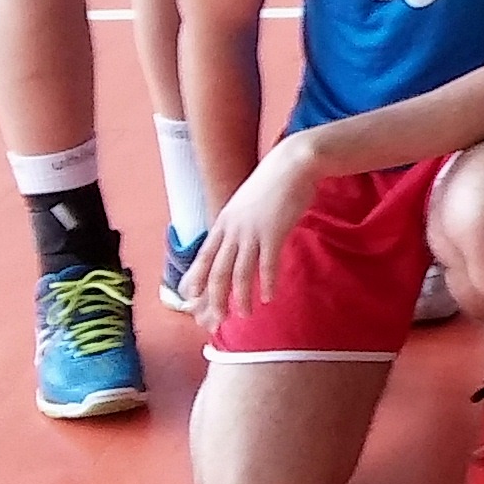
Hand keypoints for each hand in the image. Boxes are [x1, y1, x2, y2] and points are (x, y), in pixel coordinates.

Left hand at [186, 138, 324, 326]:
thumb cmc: (273, 183)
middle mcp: (233, 229)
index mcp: (224, 222)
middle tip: (217, 320)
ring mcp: (253, 231)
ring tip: (245, 314)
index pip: (204, 257)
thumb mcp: (246, 203)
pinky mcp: (274, 232)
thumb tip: (236, 240)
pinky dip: (266, 283)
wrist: (293, 163)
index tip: (190, 299)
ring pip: (240, 272)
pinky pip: (267, 264)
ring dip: (241, 297)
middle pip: (218, 271)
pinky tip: (268, 297)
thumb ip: (238, 223)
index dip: (196, 279)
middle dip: (215, 298)